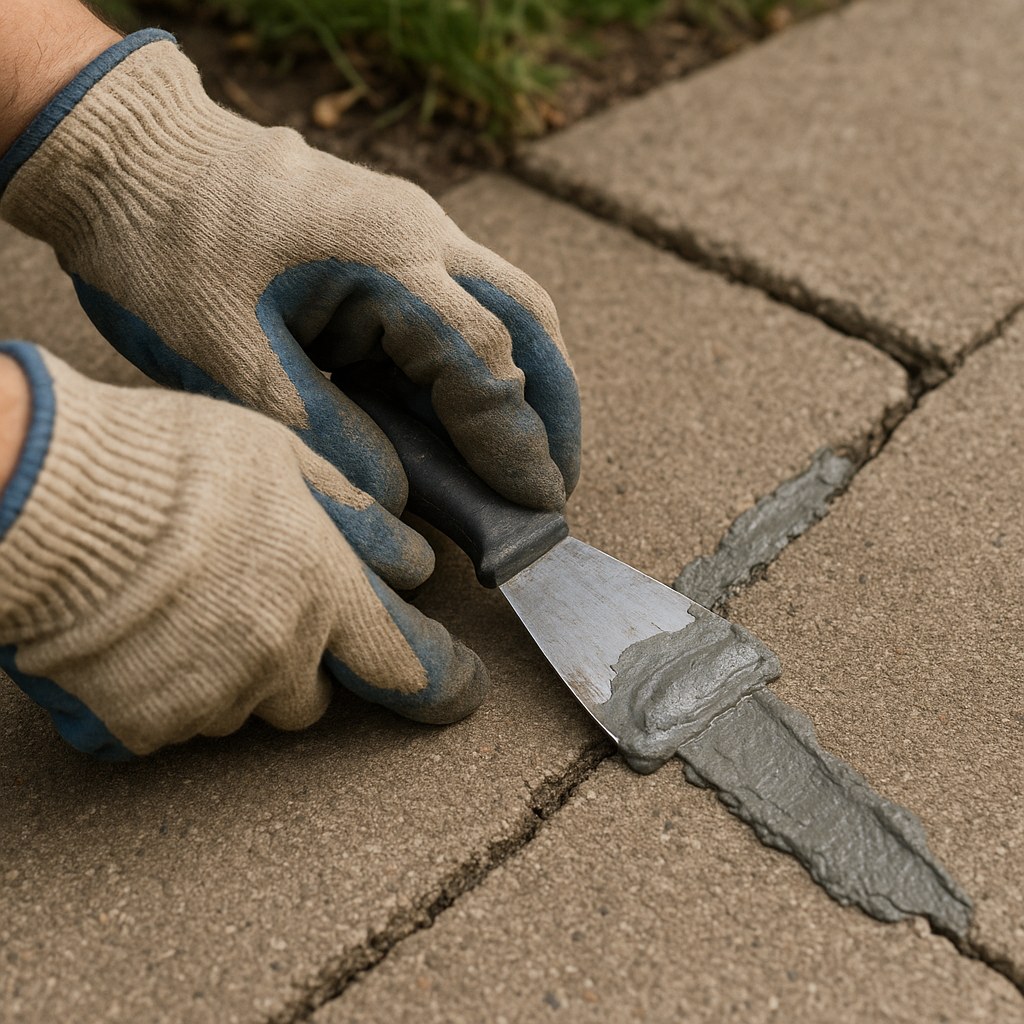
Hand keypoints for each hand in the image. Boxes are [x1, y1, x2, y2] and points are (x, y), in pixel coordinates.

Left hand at [0, 30, 580, 517]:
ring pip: (502, 311)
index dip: (516, 439)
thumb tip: (397, 499)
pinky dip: (470, 369)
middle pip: (528, 320)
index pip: (487, 359)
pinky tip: (453, 418)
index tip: (538, 504)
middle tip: (549, 483)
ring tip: (515, 464)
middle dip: (551, 408)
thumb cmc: (165, 248)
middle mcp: (420, 235)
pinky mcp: (387, 243)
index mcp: (390, 258)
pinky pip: (455, 308)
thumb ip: (325, 434)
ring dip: (520, 386)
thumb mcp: (230, 360)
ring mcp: (409, 231)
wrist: (127, 158)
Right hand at [0, 343, 487, 757]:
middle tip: (250, 611)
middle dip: (297, 665)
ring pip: (240, 709)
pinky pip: (171, 723)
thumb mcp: (282, 456)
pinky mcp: (142, 725)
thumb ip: (354, 514)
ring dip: (227, 676)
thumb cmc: (168, 462)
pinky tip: (136, 639)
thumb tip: (410, 558)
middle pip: (312, 698)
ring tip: (180, 610)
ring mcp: (210, 698)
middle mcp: (278, 658)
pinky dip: (163, 692)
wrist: (52, 500)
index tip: (460, 693)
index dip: (441, 681)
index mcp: (324, 592)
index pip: (406, 661)